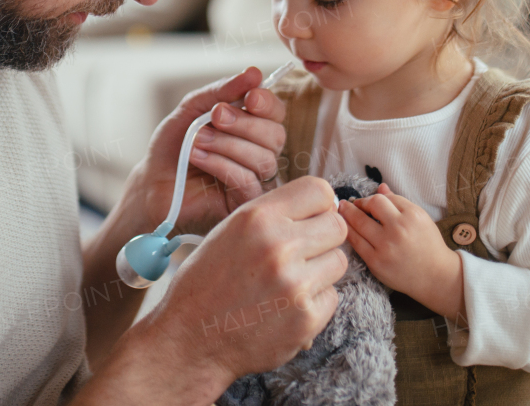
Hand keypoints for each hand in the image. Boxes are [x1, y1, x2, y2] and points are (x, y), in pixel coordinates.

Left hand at [133, 66, 287, 235]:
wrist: (152, 181)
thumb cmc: (173, 145)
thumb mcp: (193, 108)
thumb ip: (222, 91)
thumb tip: (254, 73)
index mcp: (251, 127)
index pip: (276, 113)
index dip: (268, 103)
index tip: (249, 97)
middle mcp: (258, 152)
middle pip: (276, 135)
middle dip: (245, 123)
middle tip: (215, 116)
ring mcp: (254, 179)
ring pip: (263, 158)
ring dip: (227, 144)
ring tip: (196, 140)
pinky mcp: (244, 202)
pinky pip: (248, 180)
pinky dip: (221, 164)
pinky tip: (198, 158)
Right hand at [135, 177, 348, 393]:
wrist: (190, 338)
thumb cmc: (207, 282)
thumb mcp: (230, 230)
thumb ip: (273, 214)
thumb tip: (321, 206)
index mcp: (258, 217)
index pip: (320, 191)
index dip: (320, 205)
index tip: (312, 218)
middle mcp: (279, 246)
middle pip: (338, 226)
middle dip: (324, 237)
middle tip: (303, 252)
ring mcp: (296, 284)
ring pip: (339, 261)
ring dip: (321, 270)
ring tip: (289, 281)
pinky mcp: (306, 319)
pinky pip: (332, 297)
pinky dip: (314, 302)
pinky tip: (285, 306)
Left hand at [339, 183, 464, 319]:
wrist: (436, 276)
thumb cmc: (428, 245)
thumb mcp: (420, 219)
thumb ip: (399, 202)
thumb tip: (380, 187)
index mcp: (412, 215)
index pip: (384, 198)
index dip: (371, 198)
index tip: (366, 202)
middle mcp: (399, 229)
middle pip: (371, 206)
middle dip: (356, 203)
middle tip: (348, 203)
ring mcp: (386, 246)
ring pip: (359, 223)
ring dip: (347, 214)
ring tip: (341, 210)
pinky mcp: (377, 262)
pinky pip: (356, 243)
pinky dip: (348, 233)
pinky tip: (345, 228)